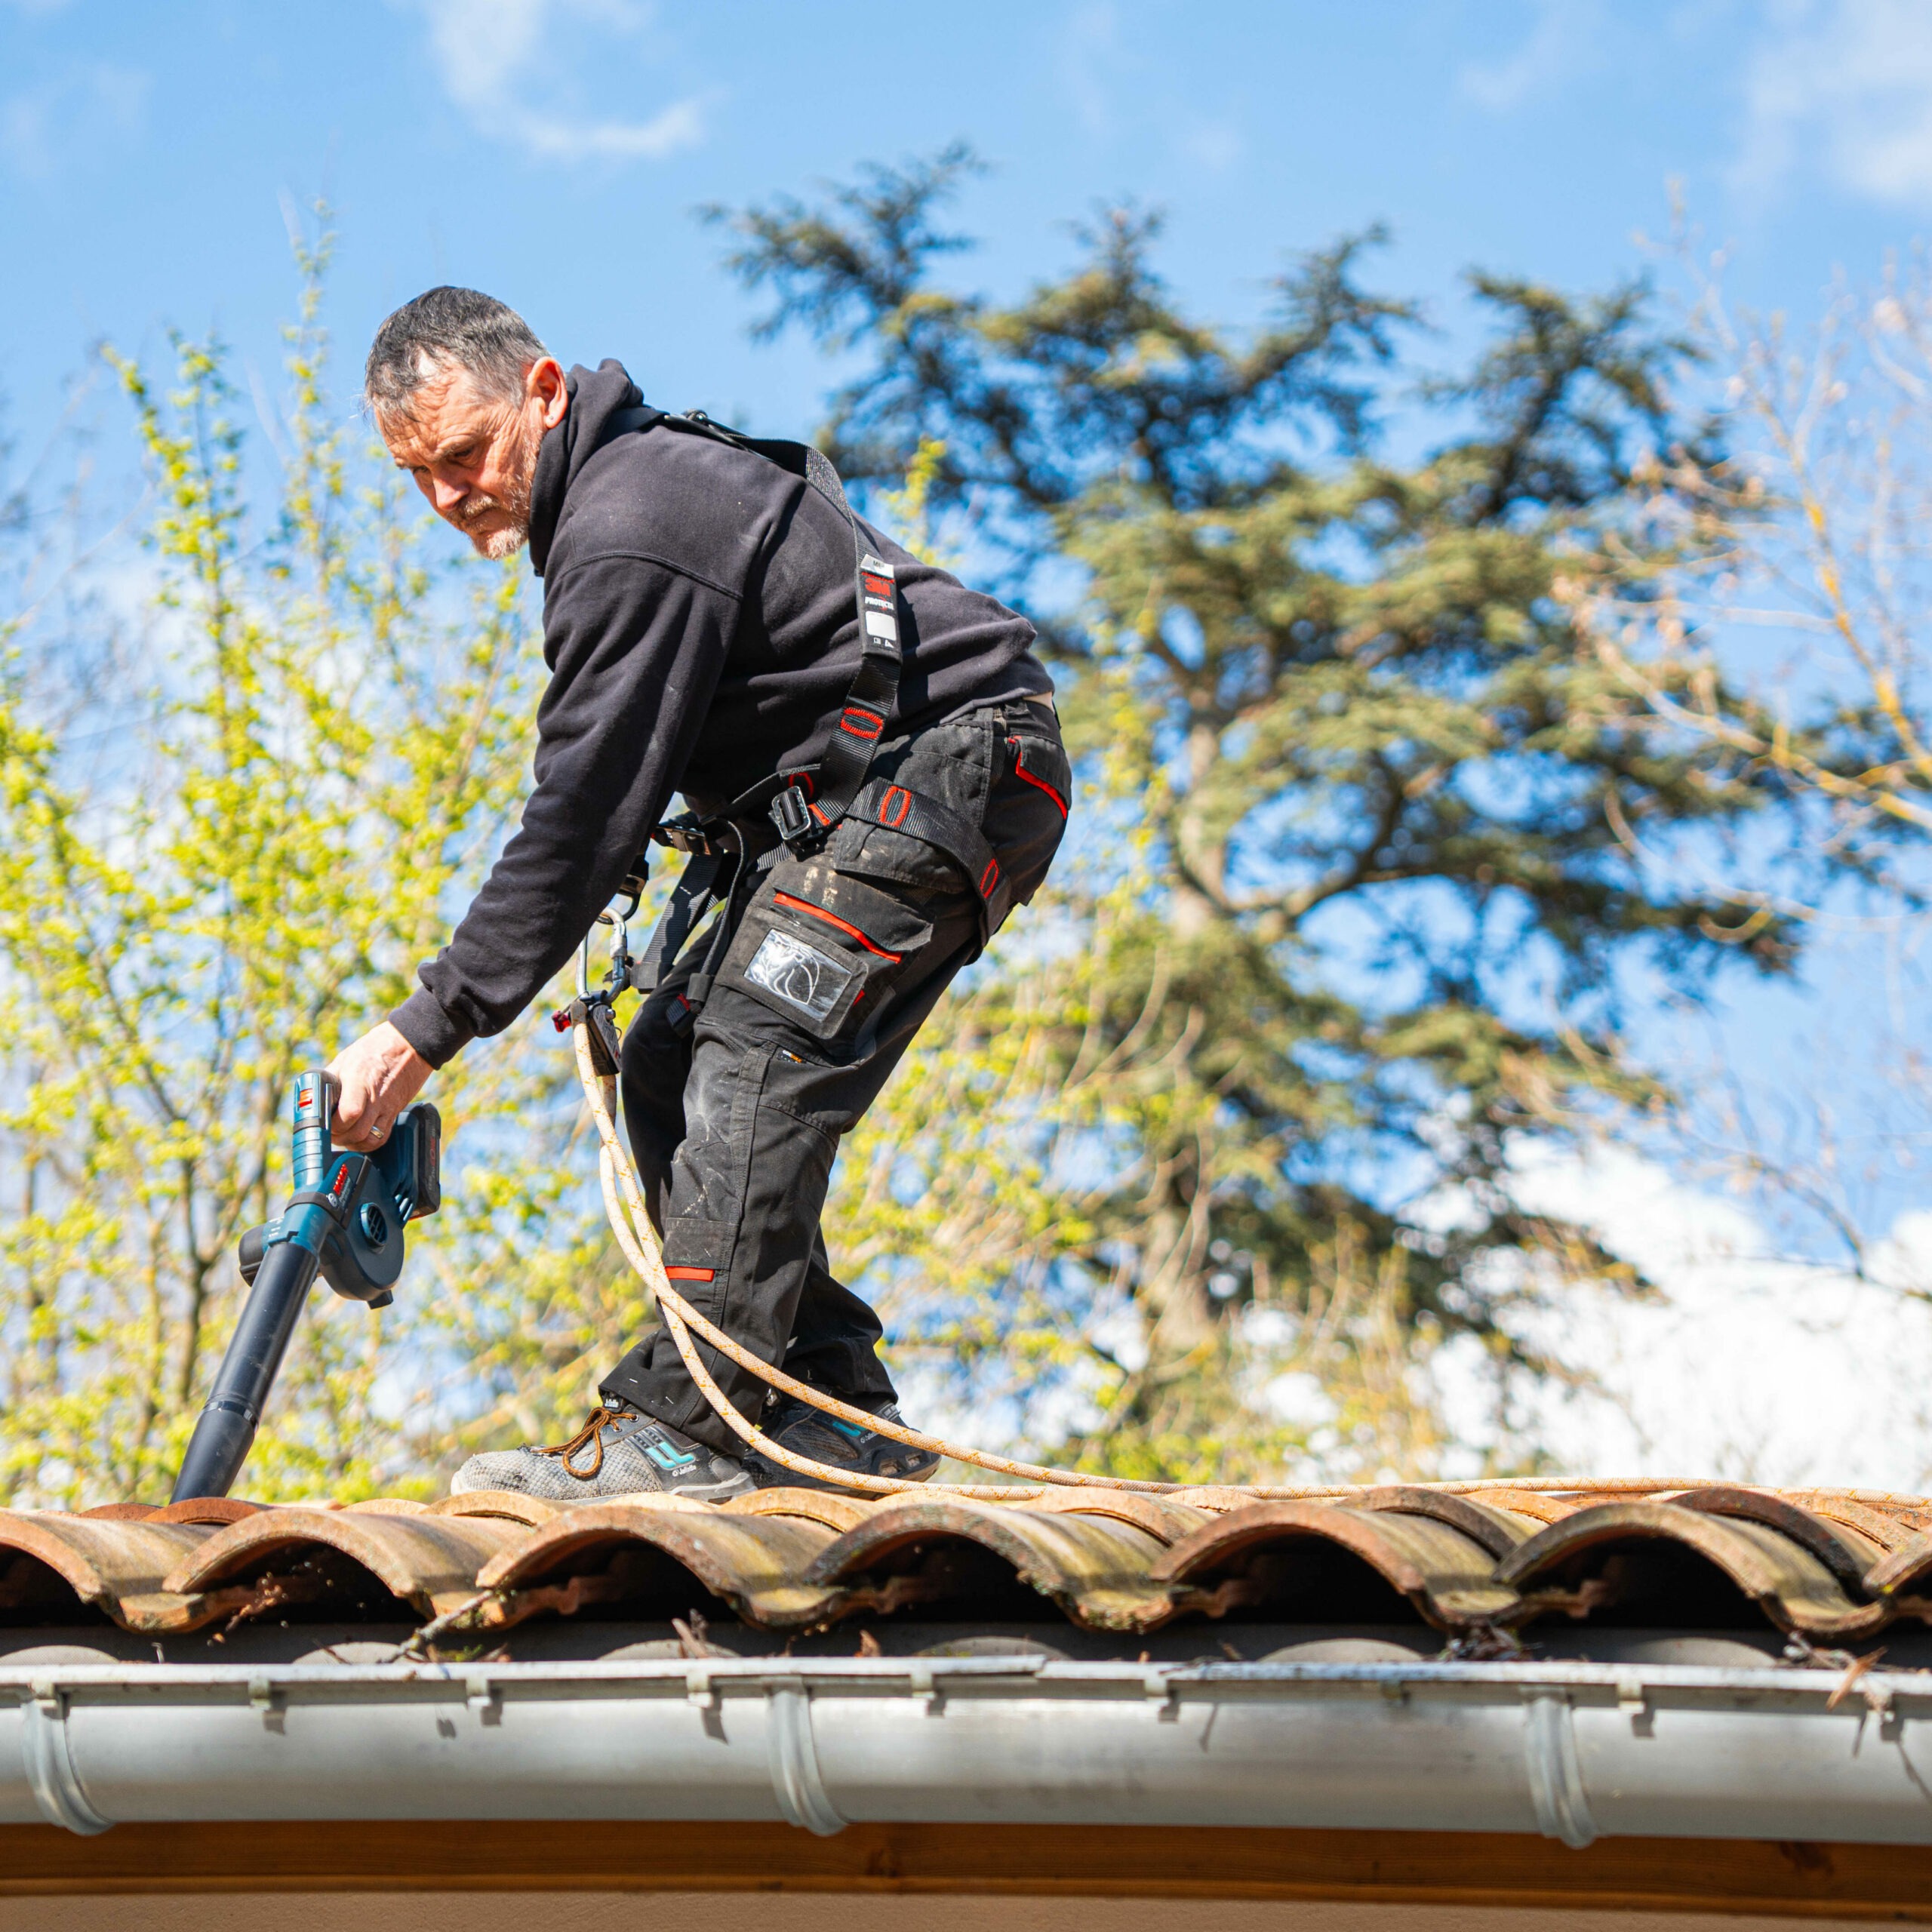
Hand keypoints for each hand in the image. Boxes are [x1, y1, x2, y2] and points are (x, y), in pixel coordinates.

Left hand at [328, 1022, 433, 1151]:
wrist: (409, 1046)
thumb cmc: (375, 1049)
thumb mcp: (345, 1059)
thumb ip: (330, 1079)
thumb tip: (313, 1095)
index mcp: (360, 1081)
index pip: (349, 1113)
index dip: (333, 1124)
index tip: (323, 1122)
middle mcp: (376, 1098)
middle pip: (357, 1132)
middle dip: (338, 1137)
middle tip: (329, 1131)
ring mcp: (388, 1107)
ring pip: (369, 1140)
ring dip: (351, 1143)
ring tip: (342, 1135)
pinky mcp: (395, 1113)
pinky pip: (381, 1138)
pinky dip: (367, 1143)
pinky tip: (358, 1137)